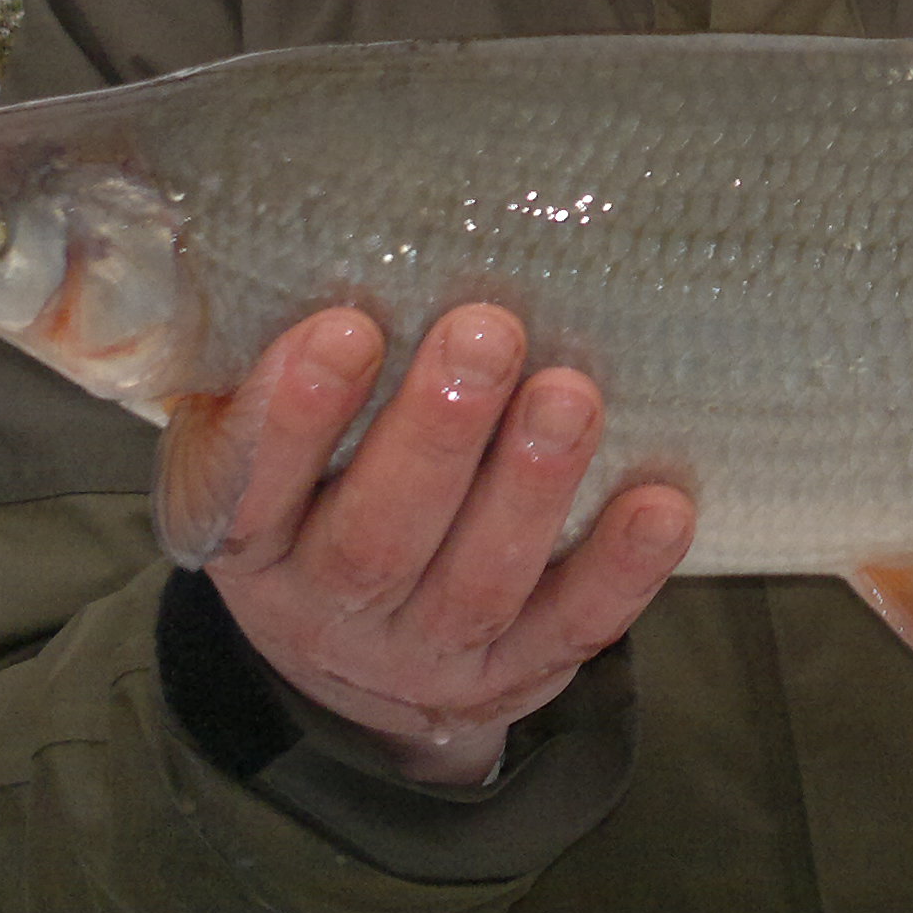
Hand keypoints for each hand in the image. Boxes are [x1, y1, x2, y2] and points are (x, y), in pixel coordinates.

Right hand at [204, 303, 694, 785]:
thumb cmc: (311, 499)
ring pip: (478, 584)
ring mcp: (426, 653)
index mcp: (252, 544)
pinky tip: (660, 505)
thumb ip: (264, 372)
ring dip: (529, 488)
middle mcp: (330, 609)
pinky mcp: (514, 675)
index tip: (346, 328)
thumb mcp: (255, 449)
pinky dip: (620, 570)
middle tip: (486, 334)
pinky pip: (571, 629)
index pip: (252, 486)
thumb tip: (314, 237)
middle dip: (436, 433)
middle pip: (378, 537)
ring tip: (569, 396)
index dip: (293, 415)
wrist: (351, 659)